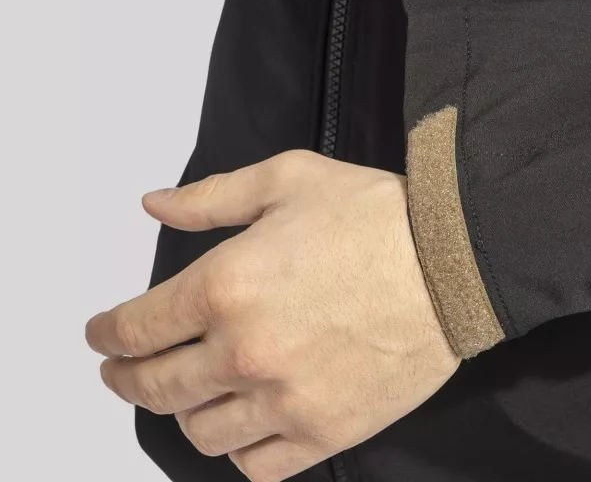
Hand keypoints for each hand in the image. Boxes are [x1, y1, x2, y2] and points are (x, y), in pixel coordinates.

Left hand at [85, 151, 458, 480]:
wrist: (450, 260)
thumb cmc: (373, 216)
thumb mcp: (287, 178)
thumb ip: (211, 197)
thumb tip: (153, 205)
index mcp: (225, 286)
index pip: (135, 329)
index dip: (105, 336)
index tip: (100, 337)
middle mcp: (243, 352)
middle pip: (154, 388)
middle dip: (125, 378)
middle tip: (122, 369)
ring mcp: (283, 400)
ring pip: (200, 432)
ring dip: (182, 412)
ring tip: (188, 393)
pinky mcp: (324, 431)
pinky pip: (257, 465)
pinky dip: (238, 450)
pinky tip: (242, 426)